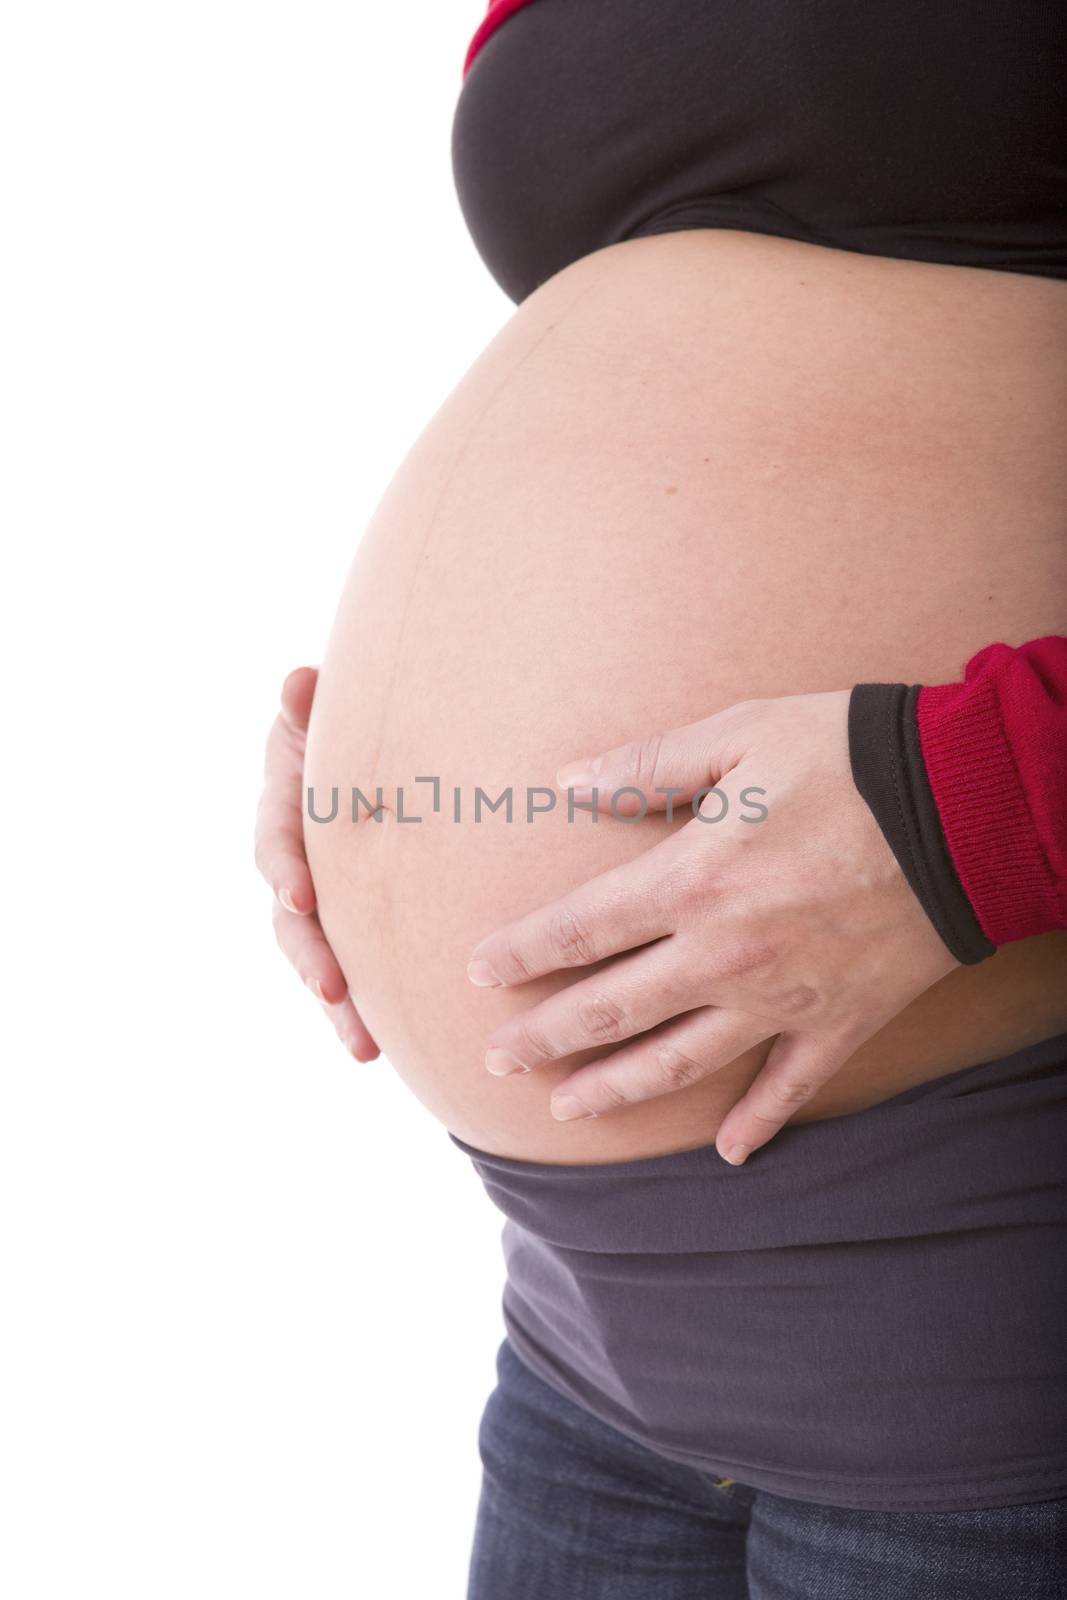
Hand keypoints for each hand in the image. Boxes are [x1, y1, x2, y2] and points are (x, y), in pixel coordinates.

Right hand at [255, 666, 378, 1060]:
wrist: (383, 754)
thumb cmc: (349, 728)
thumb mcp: (321, 714)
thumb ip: (306, 707)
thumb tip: (298, 681)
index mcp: (285, 812)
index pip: (276, 843)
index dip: (283, 869)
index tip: (298, 895)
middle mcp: (294, 865)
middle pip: (291, 921)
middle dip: (310, 956)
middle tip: (332, 989)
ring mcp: (321, 903)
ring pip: (318, 960)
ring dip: (336, 1003)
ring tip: (362, 1044)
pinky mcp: (350, 927)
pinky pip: (351, 972)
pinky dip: (361, 1011)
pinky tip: (379, 1049)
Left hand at [467, 691, 958, 1162]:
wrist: (970, 804)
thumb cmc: (849, 755)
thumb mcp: (739, 733)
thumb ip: (647, 764)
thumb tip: (567, 780)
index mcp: (690, 880)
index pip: (577, 929)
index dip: (520, 953)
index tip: (479, 972)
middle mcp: (722, 953)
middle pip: (610, 1009)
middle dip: (544, 1036)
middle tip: (497, 1058)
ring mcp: (781, 998)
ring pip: (679, 1063)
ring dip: (616, 1090)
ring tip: (567, 1109)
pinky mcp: (840, 1020)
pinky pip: (790, 1087)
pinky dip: (758, 1123)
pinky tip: (728, 1154)